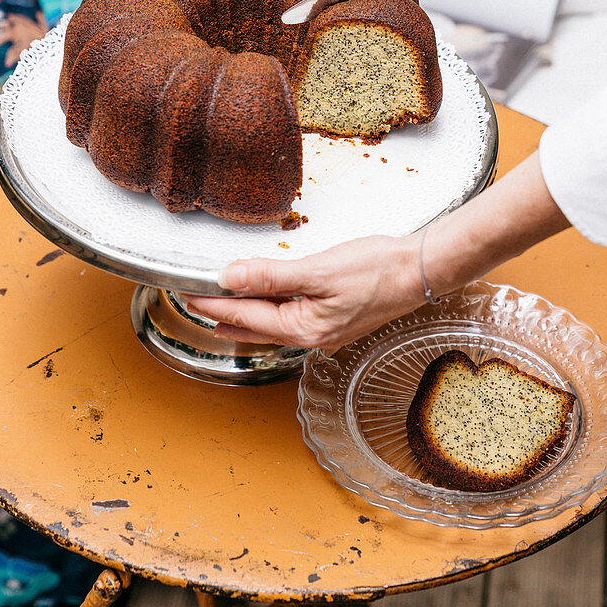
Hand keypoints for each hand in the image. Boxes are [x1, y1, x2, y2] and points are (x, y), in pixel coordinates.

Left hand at [186, 234, 422, 350]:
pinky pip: (289, 320)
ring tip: (218, 314)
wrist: (421, 270)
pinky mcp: (335, 319)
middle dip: (221, 316)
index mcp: (302, 328)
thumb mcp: (318, 270)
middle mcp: (311, 337)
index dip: (211, 303)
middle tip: (191, 303)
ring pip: (271, 326)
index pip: (243, 315)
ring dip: (243, 317)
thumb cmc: (377, 270)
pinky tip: (265, 306)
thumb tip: (229, 277)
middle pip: (253, 326)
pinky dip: (268, 312)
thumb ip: (270, 275)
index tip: (185, 293)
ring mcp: (324, 330)